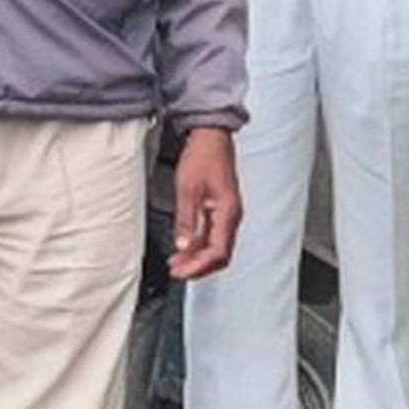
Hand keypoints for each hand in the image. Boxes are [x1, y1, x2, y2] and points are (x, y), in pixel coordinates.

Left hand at [168, 128, 241, 281]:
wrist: (211, 137)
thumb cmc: (203, 156)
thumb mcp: (188, 189)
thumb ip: (186, 221)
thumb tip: (183, 246)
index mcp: (228, 213)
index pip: (218, 252)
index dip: (199, 267)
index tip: (180, 272)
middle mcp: (231, 216)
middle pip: (220, 255)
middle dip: (198, 267)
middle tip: (177, 272)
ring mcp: (227, 214)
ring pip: (216, 247)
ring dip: (197, 258)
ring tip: (176, 263)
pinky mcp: (220, 210)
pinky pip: (213, 235)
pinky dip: (198, 246)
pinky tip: (184, 247)